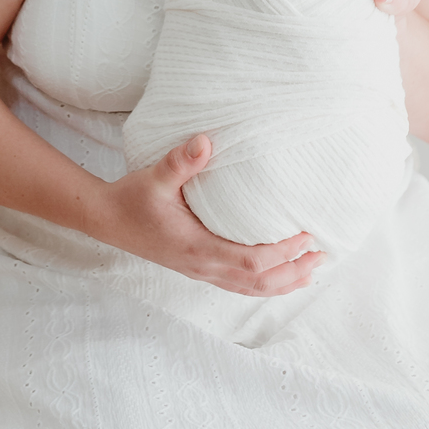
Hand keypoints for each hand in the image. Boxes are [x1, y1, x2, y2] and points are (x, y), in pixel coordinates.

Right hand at [90, 135, 324, 295]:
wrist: (107, 220)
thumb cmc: (132, 199)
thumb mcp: (154, 177)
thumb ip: (180, 161)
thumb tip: (205, 140)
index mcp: (196, 249)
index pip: (250, 263)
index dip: (282, 254)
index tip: (306, 237)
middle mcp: (202, 267)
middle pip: (257, 283)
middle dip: (293, 273)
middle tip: (321, 257)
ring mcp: (200, 272)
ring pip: (249, 289)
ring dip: (282, 282)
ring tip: (310, 271)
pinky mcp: (197, 268)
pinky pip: (238, 285)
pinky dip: (263, 283)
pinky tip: (276, 274)